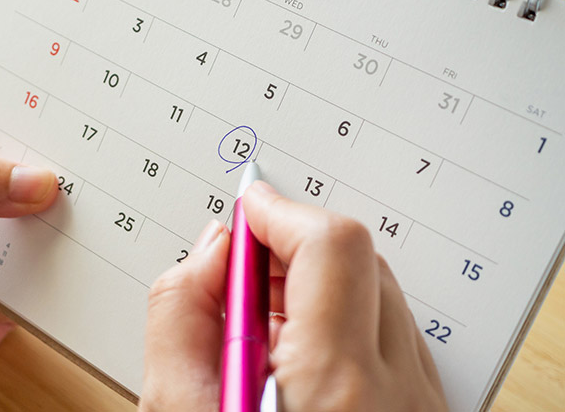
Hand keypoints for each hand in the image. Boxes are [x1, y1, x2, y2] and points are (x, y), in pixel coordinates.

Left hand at [0, 134, 57, 409]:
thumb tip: (38, 182)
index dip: (34, 141)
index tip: (72, 144)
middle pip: (30, 194)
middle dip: (49, 201)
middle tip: (72, 203)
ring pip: (39, 245)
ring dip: (35, 255)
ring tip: (4, 265)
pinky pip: (30, 295)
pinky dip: (5, 302)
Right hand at [139, 181, 447, 410]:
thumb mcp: (176, 411)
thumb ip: (180, 315)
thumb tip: (213, 249)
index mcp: (334, 385)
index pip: (331, 246)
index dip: (282, 213)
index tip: (251, 209)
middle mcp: (398, 393)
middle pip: (360, 262)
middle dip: (293, 252)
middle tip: (242, 280)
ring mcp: (420, 402)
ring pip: (379, 296)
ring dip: (317, 291)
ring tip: (263, 336)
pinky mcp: (424, 410)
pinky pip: (391, 337)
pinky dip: (342, 327)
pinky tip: (297, 362)